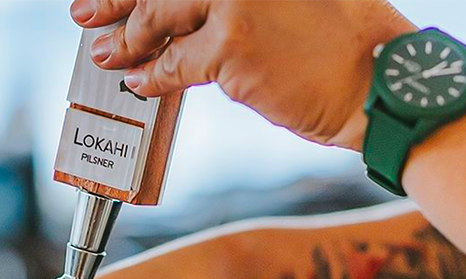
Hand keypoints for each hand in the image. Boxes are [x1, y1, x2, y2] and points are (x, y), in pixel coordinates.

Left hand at [69, 0, 415, 149]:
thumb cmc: (342, 43)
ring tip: (103, 50)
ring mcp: (237, 0)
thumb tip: (186, 8)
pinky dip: (151, 76)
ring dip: (124, 37)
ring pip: (158, 18)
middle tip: (86, 10)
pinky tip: (138, 83)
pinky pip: (174, 64)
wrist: (379, 84)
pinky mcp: (231, 46)